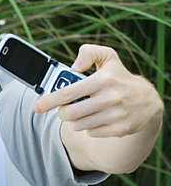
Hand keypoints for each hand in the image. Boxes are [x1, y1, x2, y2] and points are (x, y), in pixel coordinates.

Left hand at [33, 44, 162, 137]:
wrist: (148, 101)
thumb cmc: (119, 77)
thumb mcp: (108, 58)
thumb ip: (89, 52)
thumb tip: (75, 65)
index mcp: (103, 80)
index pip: (67, 93)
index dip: (48, 101)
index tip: (36, 107)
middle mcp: (111, 98)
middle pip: (70, 114)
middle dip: (62, 112)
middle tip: (66, 108)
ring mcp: (117, 115)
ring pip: (79, 125)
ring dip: (76, 121)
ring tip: (84, 111)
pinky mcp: (121, 129)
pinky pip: (92, 133)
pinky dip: (89, 128)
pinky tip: (98, 118)